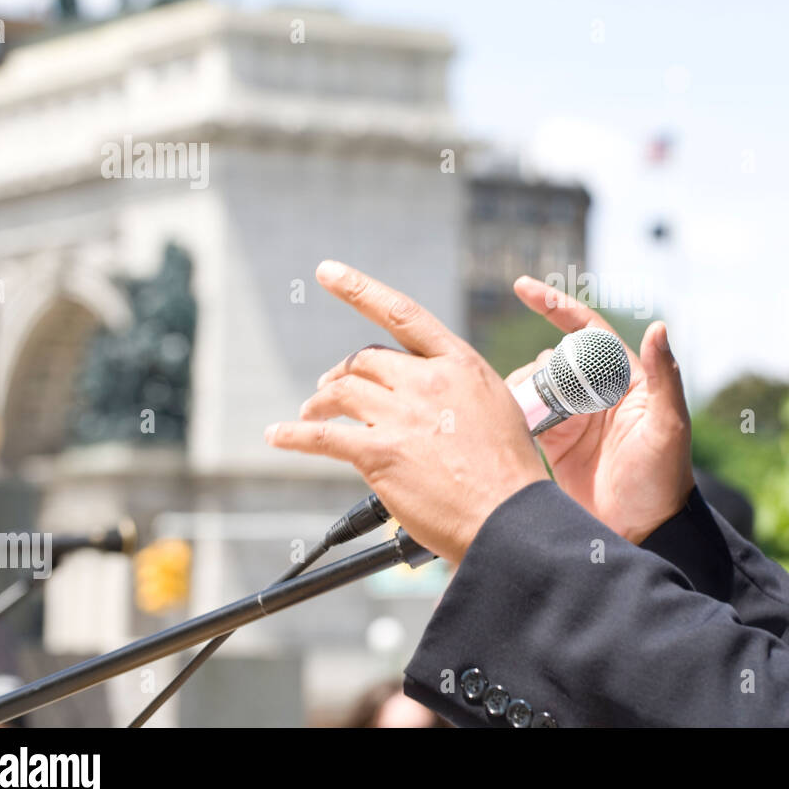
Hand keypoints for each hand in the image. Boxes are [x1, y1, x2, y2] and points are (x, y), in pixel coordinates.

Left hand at [264, 261, 549, 563]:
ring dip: (319, 402)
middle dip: (342, 373)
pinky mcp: (379, 453)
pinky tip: (277, 436)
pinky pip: (320, 436)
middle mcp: (428, 381)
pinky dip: (293, 435)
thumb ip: (458, 389)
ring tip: (310, 413)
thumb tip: (427, 390)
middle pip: (366, 359)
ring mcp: (402, 415)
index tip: (328, 272)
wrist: (510, 516)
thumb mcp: (496, 408)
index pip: (402, 313)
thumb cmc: (509, 474)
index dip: (359, 289)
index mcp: (460, 364)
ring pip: (342, 392)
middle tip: (328, 391)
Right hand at [503, 276, 693, 544]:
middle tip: (544, 403)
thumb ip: (664, 376)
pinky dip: (514, 412)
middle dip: (540, 367)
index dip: (555, 306)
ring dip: (525, 391)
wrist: (643, 533)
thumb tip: (658, 326)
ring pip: (536, 386)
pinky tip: (509, 422)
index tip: (523, 289)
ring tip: (527, 417)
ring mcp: (574, 419)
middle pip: (554, 359)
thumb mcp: (669, 426)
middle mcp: (597, 394)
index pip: (587, 331)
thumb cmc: (664, 480)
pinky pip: (527, 416)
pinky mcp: (555, 445)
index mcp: (625, 380)